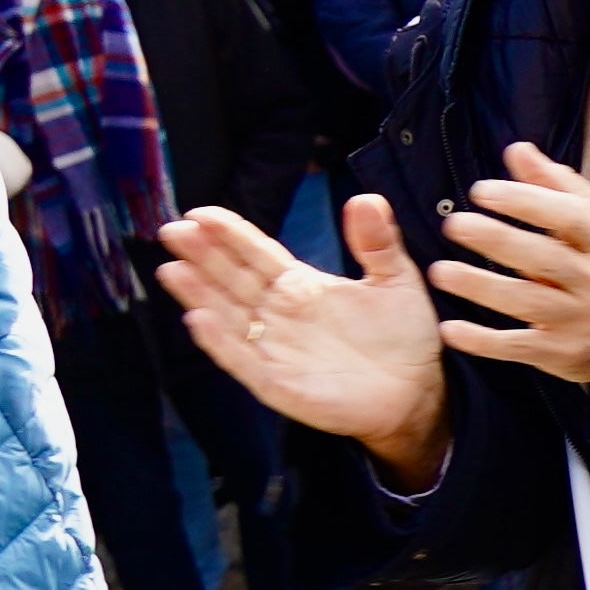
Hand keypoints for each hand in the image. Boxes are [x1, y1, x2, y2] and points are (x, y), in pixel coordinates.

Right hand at [159, 194, 454, 483]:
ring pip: (228, 315)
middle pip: (233, 280)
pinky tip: (199, 318)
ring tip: (173, 268)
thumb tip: (366, 197)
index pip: (258, 255)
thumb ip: (378, 243)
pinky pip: (241, 359)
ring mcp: (274, 348)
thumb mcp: (396, 281)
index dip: (230, 235)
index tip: (201, 213)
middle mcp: (279, 314)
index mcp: (301, 287)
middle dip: (203, 256)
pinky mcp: (277, 382)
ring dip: (200, 294)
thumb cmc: (402, 337)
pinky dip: (220, 341)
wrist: (416, 393)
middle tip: (173, 230)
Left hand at [429, 149, 589, 387]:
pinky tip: (451, 329)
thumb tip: (516, 150)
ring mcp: (578, 319)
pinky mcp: (561, 353)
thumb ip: (557, 185)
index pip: (567, 218)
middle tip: (454, 224)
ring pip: (527, 302)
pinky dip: (484, 341)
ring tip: (440, 272)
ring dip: (482, 288)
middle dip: (498, 241)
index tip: (482, 190)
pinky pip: (519, 346)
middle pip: (544, 259)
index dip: (525, 202)